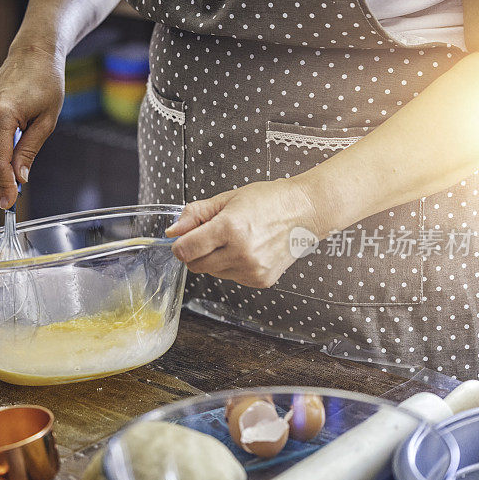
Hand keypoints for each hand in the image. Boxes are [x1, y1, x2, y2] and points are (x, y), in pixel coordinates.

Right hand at [0, 45, 64, 208]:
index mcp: (1, 115)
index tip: (9, 204)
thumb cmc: (46, 83)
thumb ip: (29, 151)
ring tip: (15, 176)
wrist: (35, 53)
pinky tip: (11, 158)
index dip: (3, 186)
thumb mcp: (46, 121)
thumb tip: (19, 179)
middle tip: (15, 194)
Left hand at [165, 179, 322, 288]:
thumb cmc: (268, 200)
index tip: (184, 239)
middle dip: (196, 252)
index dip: (179, 245)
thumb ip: (195, 214)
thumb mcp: (227, 198)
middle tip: (213, 235)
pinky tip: (248, 249)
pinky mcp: (260, 280)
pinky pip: (231, 278)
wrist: (306, 211)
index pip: (185, 250)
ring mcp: (252, 270)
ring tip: (237, 239)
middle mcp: (241, 253)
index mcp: (230, 228)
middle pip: (196, 265)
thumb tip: (172, 232)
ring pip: (213, 273)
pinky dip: (233, 266)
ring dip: (216, 259)